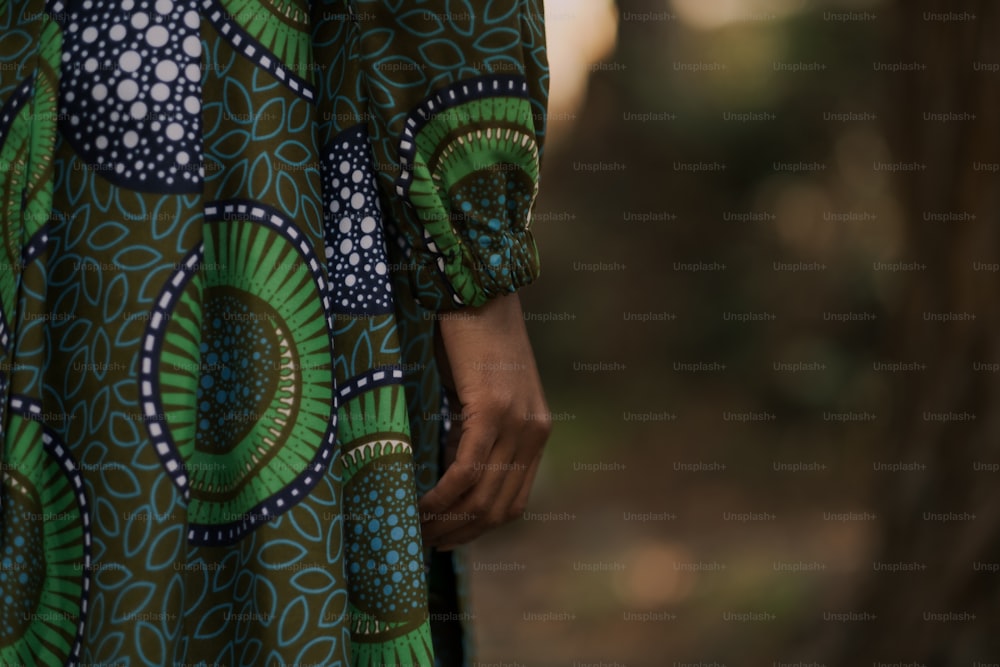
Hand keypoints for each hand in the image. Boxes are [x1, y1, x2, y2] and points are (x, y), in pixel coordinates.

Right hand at [419, 292, 551, 550]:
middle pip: (499, 509)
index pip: (513, 501)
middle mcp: (534, 432)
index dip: (478, 529)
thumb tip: (444, 474)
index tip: (445, 539)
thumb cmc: (470, 336)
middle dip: (460, 535)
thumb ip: (474, 431)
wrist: (477, 286)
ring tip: (415, 531)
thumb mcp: (480, 392)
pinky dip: (441, 496)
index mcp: (536, 431)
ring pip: (483, 497)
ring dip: (447, 522)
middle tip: (423, 544)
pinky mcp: (493, 409)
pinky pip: (466, 470)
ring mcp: (517, 422)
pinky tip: (419, 505)